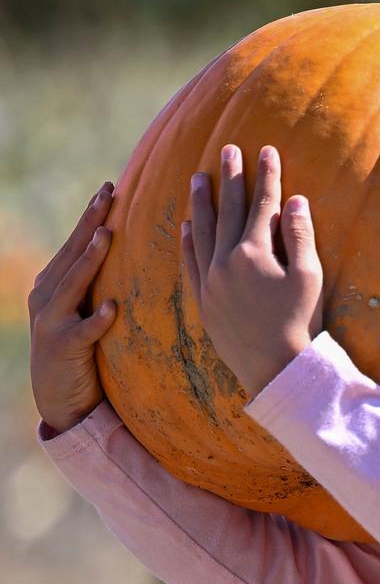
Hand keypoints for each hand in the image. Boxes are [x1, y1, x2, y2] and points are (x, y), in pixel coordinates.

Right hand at [28, 182, 117, 434]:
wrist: (60, 397)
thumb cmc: (81, 346)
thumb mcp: (85, 307)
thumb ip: (99, 279)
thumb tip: (130, 243)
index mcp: (54, 283)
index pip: (76, 242)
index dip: (91, 215)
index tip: (110, 186)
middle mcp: (47, 297)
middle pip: (72, 254)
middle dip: (89, 223)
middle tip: (108, 195)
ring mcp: (51, 322)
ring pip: (71, 286)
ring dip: (88, 261)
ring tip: (105, 238)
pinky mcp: (63, 350)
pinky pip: (82, 332)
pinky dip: (96, 320)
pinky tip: (111, 308)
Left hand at [182, 144, 323, 398]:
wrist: (276, 367)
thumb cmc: (299, 321)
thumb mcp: (308, 275)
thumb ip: (299, 235)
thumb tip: (295, 201)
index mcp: (254, 252)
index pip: (262, 204)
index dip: (266, 176)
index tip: (267, 151)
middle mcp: (226, 261)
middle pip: (229, 210)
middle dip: (231, 178)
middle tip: (228, 149)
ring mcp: (211, 281)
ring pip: (202, 231)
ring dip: (202, 202)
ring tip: (197, 177)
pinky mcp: (204, 300)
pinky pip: (190, 262)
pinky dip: (187, 241)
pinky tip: (186, 225)